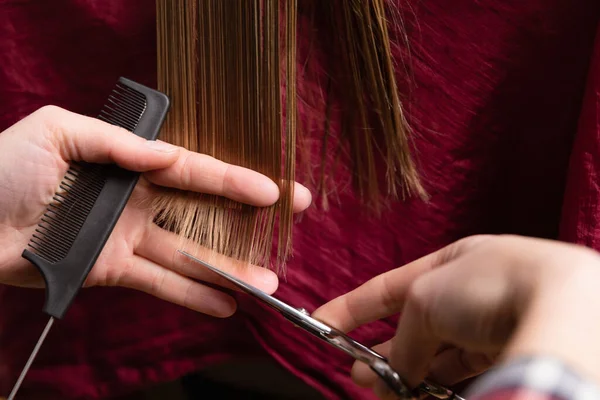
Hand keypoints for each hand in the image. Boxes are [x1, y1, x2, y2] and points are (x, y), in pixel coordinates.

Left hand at [0, 106, 310, 316]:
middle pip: (203, 211)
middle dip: (248, 218)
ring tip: (266, 282)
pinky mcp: (109, 269)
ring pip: (187, 255)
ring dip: (227, 269)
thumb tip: (168, 157)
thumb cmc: (3, 168)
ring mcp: (126, 236)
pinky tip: (223, 303)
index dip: (235, 180)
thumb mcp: (59, 133)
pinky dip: (190, 295)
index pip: (192, 170)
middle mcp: (136, 199)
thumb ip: (118, 143)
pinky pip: (158, 283)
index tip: (274, 191)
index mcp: (127, 162)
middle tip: (289, 222)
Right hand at [313, 235, 599, 398]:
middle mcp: (472, 291)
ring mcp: (492, 323)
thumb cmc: (493, 283)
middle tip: (355, 373)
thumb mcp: (426, 302)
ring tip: (377, 390)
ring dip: (404, 372)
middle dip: (380, 349)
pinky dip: (434, 383)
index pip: (389, 286)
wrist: (567, 305)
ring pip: (436, 353)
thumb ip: (404, 339)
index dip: (352, 306)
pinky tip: (414, 392)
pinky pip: (460, 371)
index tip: (321, 323)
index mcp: (452, 261)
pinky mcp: (509, 354)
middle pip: (413, 325)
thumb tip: (393, 374)